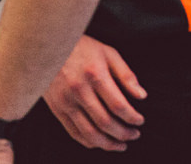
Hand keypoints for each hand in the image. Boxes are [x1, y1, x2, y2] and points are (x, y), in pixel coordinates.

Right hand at [42, 34, 145, 150]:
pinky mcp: (57, 108)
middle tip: (134, 135)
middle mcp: (79, 89)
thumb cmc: (80, 47)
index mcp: (94, 74)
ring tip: (121, 144)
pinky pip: (74, 132)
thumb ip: (126, 74)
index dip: (132, 117)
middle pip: (105, 122)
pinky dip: (90, 142)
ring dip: (108, 144)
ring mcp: (66, 101)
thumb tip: (141, 95)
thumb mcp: (107, 52)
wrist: (48, 45)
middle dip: (124, 133)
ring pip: (89, 133)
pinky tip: (101, 141)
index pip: (118, 105)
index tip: (140, 120)